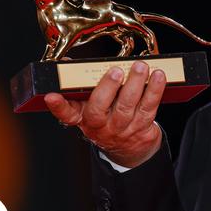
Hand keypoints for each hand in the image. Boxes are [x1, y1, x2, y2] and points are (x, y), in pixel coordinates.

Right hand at [44, 61, 164, 167]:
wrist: (129, 147)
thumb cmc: (108, 116)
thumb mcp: (91, 106)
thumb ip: (84, 86)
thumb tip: (70, 63)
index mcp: (83, 119)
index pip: (66, 114)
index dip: (58, 105)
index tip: (51, 95)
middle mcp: (100, 127)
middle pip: (99, 108)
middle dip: (107, 87)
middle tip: (116, 70)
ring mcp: (121, 129)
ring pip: (127, 106)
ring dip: (135, 84)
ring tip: (140, 66)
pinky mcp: (142, 129)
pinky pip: (149, 108)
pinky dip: (155, 90)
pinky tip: (158, 76)